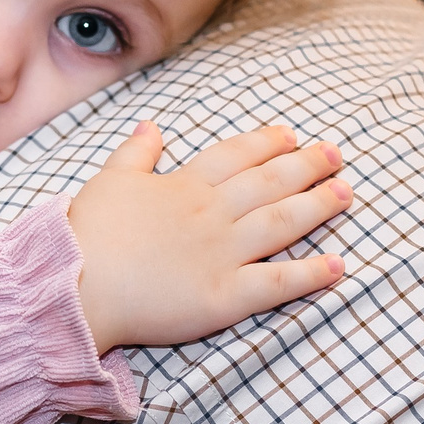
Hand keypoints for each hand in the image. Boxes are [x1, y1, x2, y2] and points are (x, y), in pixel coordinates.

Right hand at [66, 123, 348, 354]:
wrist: (77, 284)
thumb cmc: (88, 234)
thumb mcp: (109, 181)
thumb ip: (136, 154)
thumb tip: (153, 127)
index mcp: (183, 186)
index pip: (236, 156)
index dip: (267, 143)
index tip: (292, 136)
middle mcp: (211, 214)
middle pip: (269, 183)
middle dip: (307, 166)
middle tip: (336, 155)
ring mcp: (221, 254)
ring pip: (282, 223)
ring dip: (318, 206)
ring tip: (347, 194)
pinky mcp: (224, 296)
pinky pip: (276, 282)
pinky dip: (310, 274)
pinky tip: (338, 266)